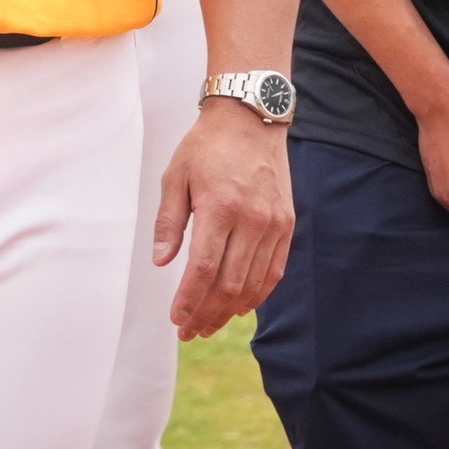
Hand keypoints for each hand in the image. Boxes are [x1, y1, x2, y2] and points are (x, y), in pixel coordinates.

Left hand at [154, 97, 292, 339]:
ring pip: (253, 283)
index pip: (204, 269)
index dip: (189, 300)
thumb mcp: (176, 176)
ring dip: (230, 310)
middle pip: (230, 284)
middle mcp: (251, 219)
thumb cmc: (206, 146)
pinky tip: (240, 306)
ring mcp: (273, 223)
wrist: (251, 118)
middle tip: (189, 330)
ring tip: (210, 324)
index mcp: (220, 207)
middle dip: (207, 313)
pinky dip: (257, 293)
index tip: (177, 320)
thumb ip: (168, 222)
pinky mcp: (286, 223)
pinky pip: (274, 270)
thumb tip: (161, 262)